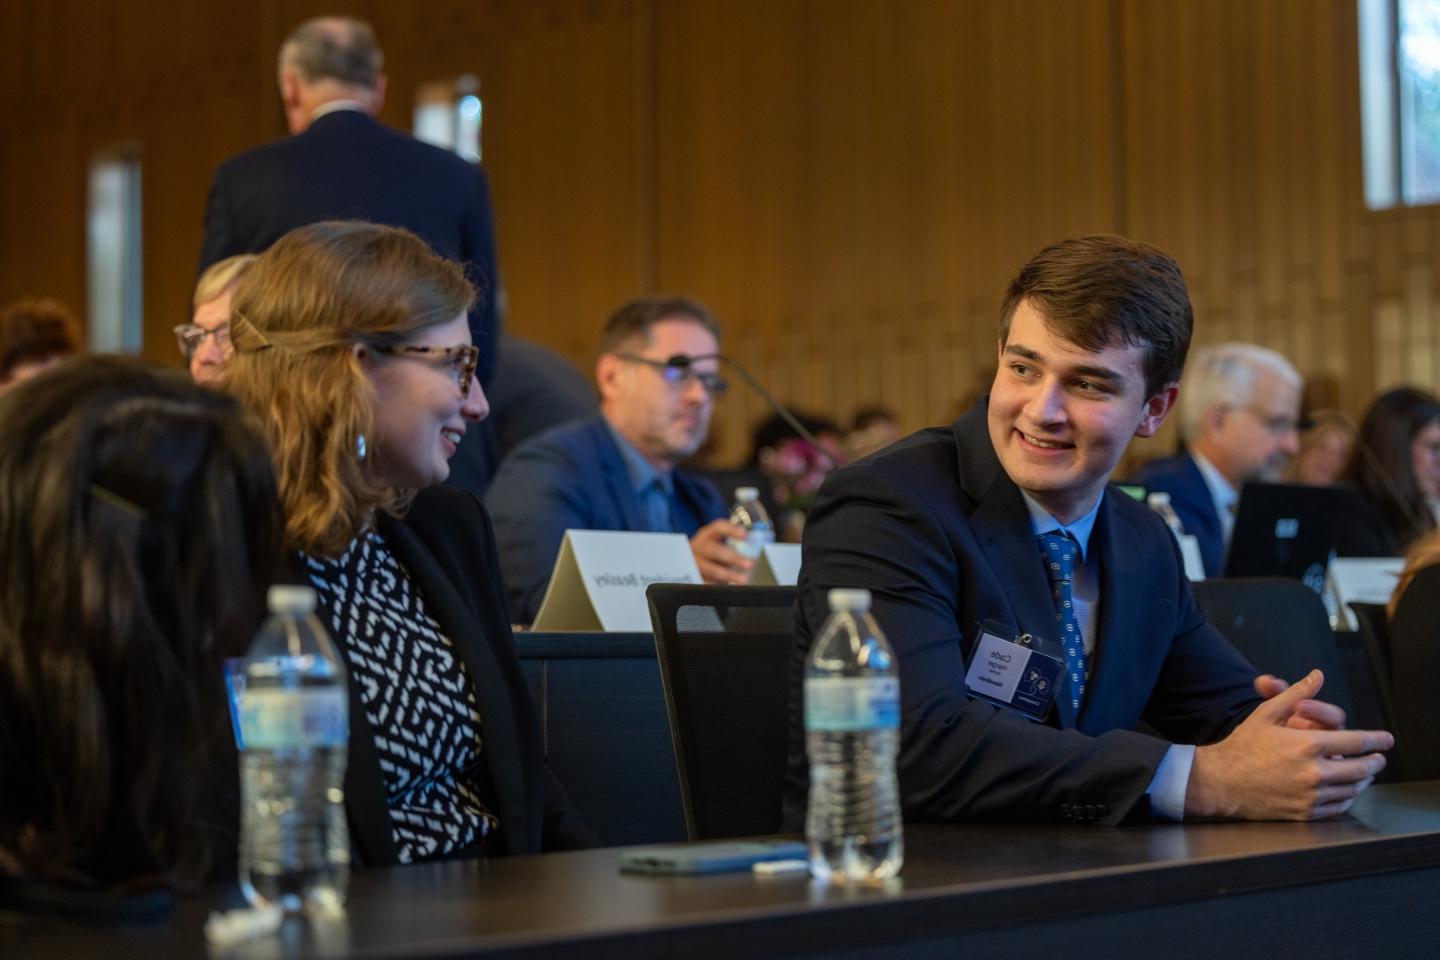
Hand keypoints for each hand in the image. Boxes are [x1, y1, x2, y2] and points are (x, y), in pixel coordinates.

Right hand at [690, 520, 754, 584]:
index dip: (731, 530)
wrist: (694, 564)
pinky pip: (708, 584)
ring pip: (711, 570)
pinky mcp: (697, 579)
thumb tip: (760, 548)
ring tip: (744, 580)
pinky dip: (721, 587)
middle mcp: (699, 548)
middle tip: (749, 564)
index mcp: (707, 535)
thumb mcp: (720, 543)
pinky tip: (733, 589)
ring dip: (729, 575)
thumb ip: (736, 544)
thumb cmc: (714, 553)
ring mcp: (696, 565)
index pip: (718, 527)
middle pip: (714, 550)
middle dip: (733, 557)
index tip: (745, 535)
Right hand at [1186, 669, 1392, 820]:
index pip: (1356, 742)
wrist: (1220, 781)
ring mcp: (1311, 795)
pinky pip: (1337, 807)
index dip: (1376, 740)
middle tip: (1378, 759)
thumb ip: (1295, 693)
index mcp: (1307, 744)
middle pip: (1361, 768)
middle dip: (1375, 762)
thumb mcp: (1267, 714)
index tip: (1387, 740)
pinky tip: (1346, 792)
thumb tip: (1317, 676)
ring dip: (1363, 780)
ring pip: (1352, 789)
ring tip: (1365, 774)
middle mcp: (1314, 772)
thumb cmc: (1242, 746)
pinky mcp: (1304, 813)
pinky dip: (1347, 799)